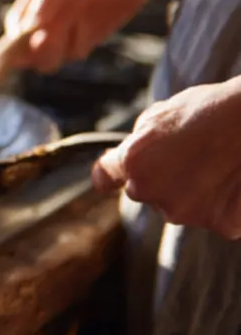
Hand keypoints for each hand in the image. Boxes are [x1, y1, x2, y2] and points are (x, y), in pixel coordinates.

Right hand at [5, 0, 194, 72]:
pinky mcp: (87, 37)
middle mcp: (45, 19)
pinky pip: (75, 53)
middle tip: (49, 39)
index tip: (29, 40)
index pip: (15, 29)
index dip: (16, 40)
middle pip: (28, 51)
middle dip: (36, 51)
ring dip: (58, 50)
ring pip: (51, 56)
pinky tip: (90, 26)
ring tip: (74, 27)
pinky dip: (79, 45)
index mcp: (33, 1)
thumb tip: (30, 26)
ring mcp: (66, 30)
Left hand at [93, 79, 240, 238]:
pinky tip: (234, 180)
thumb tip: (127, 158)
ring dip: (191, 193)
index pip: (106, 176)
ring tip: (218, 165)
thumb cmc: (211, 109)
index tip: (110, 178)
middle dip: (160, 179)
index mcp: (132, 161)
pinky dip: (223, 204)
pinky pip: (214, 216)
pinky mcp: (220, 225)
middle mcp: (151, 192)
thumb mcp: (160, 115)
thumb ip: (138, 142)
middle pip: (146, 192)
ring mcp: (186, 211)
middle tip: (191, 156)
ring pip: (180, 206)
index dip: (110, 174)